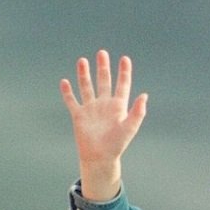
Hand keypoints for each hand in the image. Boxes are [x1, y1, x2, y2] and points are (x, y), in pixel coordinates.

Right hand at [59, 49, 146, 200]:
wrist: (99, 157)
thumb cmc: (117, 144)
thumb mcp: (130, 127)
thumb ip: (137, 112)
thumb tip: (144, 95)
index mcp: (118, 106)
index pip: (122, 84)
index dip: (124, 72)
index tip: (125, 58)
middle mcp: (104, 104)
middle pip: (104, 81)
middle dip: (103, 67)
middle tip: (102, 52)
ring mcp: (91, 108)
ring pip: (87, 87)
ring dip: (84, 74)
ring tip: (82, 60)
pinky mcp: (79, 115)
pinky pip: (72, 101)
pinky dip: (68, 92)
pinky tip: (64, 81)